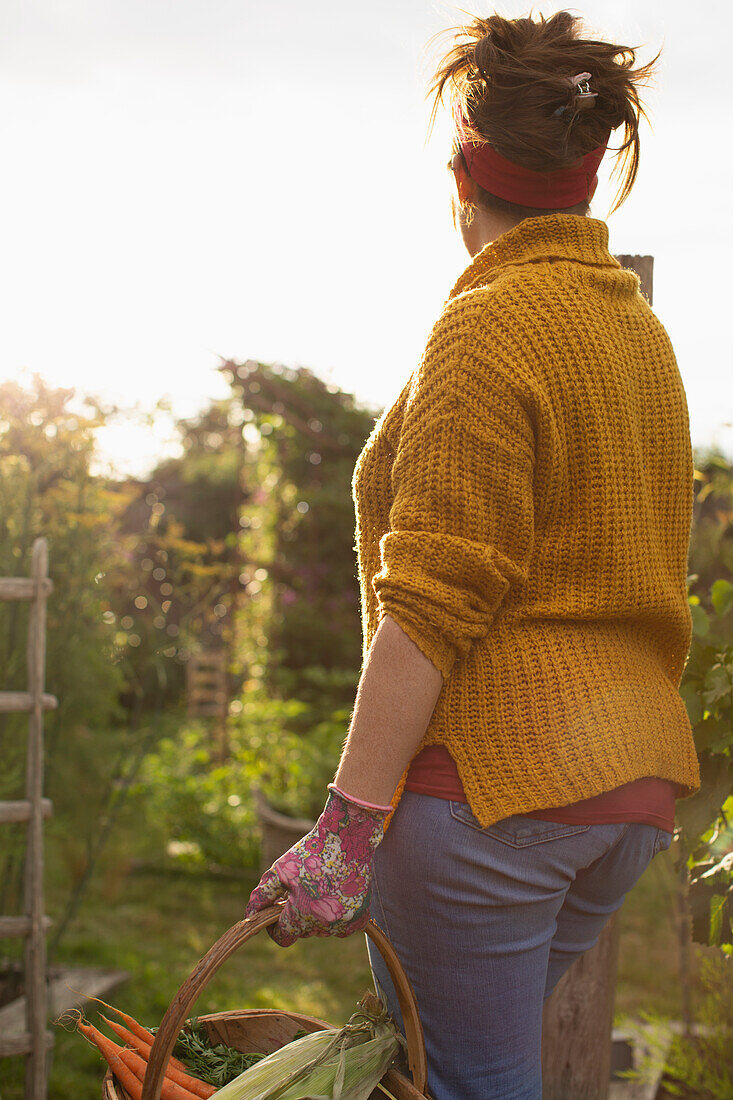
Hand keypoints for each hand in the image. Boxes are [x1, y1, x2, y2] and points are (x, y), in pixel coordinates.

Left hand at [243, 787, 388, 946]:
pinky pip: (342, 926)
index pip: (283, 936)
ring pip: (323, 929)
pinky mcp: (361, 917)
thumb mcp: (279, 870)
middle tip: (301, 892)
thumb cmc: (310, 852)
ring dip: (318, 917)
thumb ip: (262, 896)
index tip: (278, 911)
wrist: (348, 837)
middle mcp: (325, 924)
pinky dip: (337, 916)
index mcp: (302, 914)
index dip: (276, 926)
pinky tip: (335, 893)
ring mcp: (345, 922)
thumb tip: (249, 915)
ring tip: (319, 889)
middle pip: (304, 932)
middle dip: (298, 916)